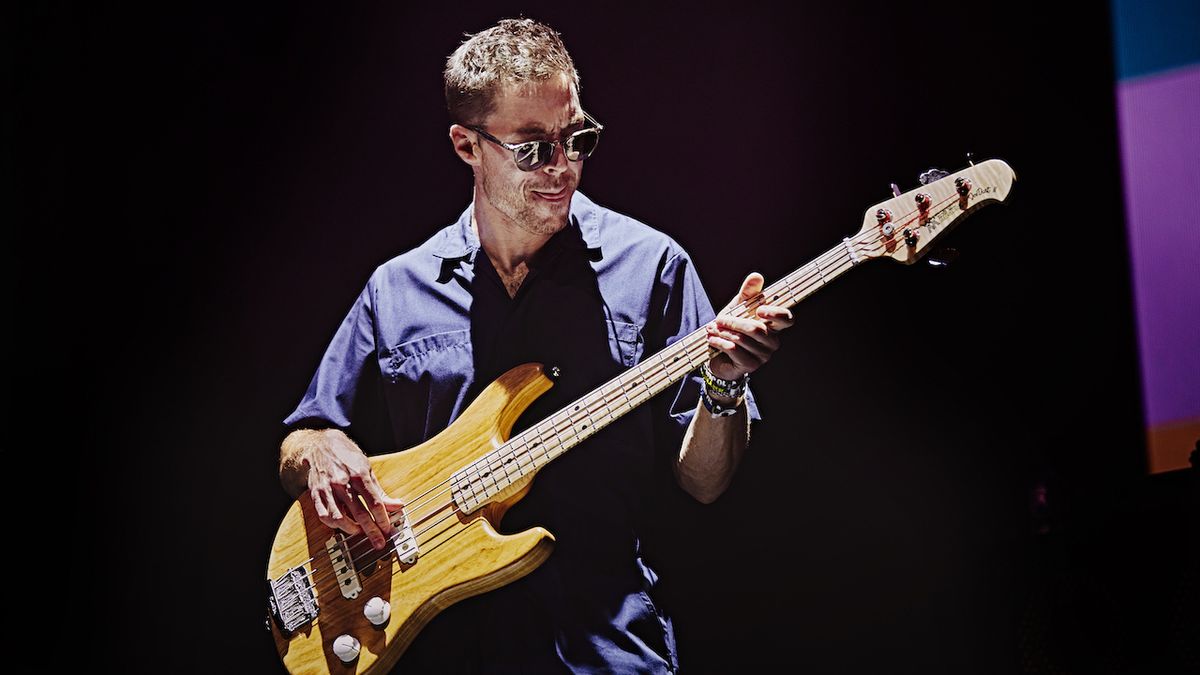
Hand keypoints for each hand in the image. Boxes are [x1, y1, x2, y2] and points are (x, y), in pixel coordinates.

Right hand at [299, 430, 405, 549]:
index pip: (375, 503)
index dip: (383, 519)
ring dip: (352, 530)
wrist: (320, 445)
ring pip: (340, 518)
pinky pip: (324, 515)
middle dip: (371, 531)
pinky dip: (334, 524)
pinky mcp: (316, 494)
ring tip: (361, 532)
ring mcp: (328, 489)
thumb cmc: (347, 456)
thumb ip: (380, 491)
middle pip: (360, 514)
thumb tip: (398, 505)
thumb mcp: (367, 469)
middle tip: (379, 542)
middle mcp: (343, 483)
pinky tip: (342, 526)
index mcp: (359, 475)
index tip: (388, 529)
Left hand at [704, 272, 793, 381]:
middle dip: (734, 322)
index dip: (777, 314)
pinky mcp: (750, 366)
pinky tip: (712, 339)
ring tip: (712, 329)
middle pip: (757, 329)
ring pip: (743, 340)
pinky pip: (734, 351)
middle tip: (719, 319)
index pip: (787, 319)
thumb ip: (748, 293)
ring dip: (724, 332)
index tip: (759, 310)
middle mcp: (772, 341)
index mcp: (774, 326)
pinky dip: (720, 342)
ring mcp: (763, 356)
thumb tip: (756, 276)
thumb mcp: (738, 308)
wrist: (719, 354)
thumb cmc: (733, 328)